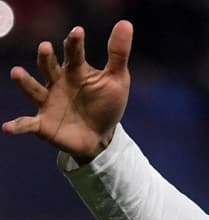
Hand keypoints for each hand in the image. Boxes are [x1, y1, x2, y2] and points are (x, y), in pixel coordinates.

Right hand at [3, 21, 133, 160]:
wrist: (101, 137)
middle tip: (46, 47)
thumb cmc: (106, 104)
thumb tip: (125, 23)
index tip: (78, 32)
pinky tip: (7, 127)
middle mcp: (57, 82)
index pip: (74, 53)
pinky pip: (27, 124)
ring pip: (33, 89)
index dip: (75, 42)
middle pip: (48, 66)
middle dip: (46, 57)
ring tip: (16, 72)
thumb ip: (118, 54)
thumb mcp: (117, 80)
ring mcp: (48, 102)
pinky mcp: (42, 124)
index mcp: (75, 71)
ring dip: (24, 81)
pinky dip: (17, 125)